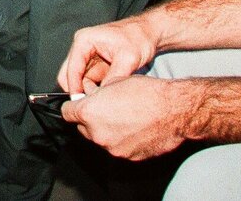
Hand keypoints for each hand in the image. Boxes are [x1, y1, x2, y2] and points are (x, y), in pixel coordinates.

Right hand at [58, 15, 159, 93]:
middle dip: (78, 90)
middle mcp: (82, 47)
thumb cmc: (139, 38)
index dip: (74, 87)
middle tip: (90, 104)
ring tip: (102, 100)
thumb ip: (114, 77)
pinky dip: (96, 88)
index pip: (72, 68)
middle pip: (69, 74)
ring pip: (80, 79)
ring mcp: (88, 56)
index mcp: (84, 41)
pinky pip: (90, 80)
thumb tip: (104, 96)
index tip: (80, 103)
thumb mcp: (129, 58)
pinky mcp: (96, 63)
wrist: (149, 32)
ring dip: (88, 90)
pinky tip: (106, 95)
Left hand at [62, 75, 199, 160]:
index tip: (79, 105)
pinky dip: (122, 140)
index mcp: (89, 113)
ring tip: (124, 118)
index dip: (74, 107)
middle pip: (83, 128)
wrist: (174, 111)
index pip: (67, 113)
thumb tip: (88, 96)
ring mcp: (112, 148)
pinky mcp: (128, 157)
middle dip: (90, 119)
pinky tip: (135, 129)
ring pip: (100, 139)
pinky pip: (118, 147)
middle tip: (106, 109)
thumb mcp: (113, 83)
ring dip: (106, 130)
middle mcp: (97, 133)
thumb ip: (95, 94)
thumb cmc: (146, 93)